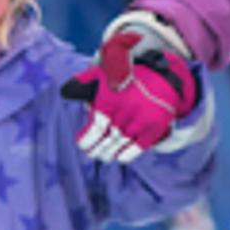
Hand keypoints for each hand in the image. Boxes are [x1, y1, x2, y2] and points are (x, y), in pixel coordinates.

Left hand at [66, 11, 203, 161]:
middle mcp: (125, 111)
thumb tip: (65, 92)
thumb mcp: (106, 71)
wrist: (164, 75)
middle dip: (97, 149)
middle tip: (92, 152)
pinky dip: (127, 154)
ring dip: (109, 153)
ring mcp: (141, 121)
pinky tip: (120, 157)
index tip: (82, 144)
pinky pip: (138, 147)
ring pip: (120, 143)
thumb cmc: (130, 75)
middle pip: (107, 138)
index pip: (96, 127)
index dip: (87, 139)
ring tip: (103, 156)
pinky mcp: (154, 127)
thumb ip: (85, 80)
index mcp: (111, 99)